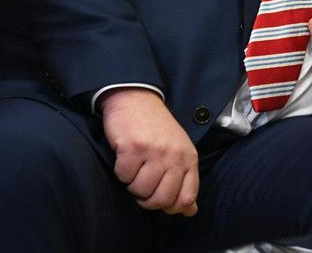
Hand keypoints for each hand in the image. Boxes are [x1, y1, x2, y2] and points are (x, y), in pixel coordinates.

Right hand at [99, 88, 198, 215]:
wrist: (137, 99)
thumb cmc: (157, 130)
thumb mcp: (178, 152)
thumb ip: (185, 181)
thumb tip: (190, 211)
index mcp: (189, 158)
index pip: (186, 197)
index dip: (170, 207)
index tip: (160, 200)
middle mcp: (174, 156)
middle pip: (161, 199)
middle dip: (147, 199)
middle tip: (143, 184)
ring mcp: (154, 152)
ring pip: (140, 191)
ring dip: (132, 184)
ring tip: (135, 167)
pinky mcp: (133, 148)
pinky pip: (123, 176)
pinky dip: (121, 172)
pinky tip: (125, 157)